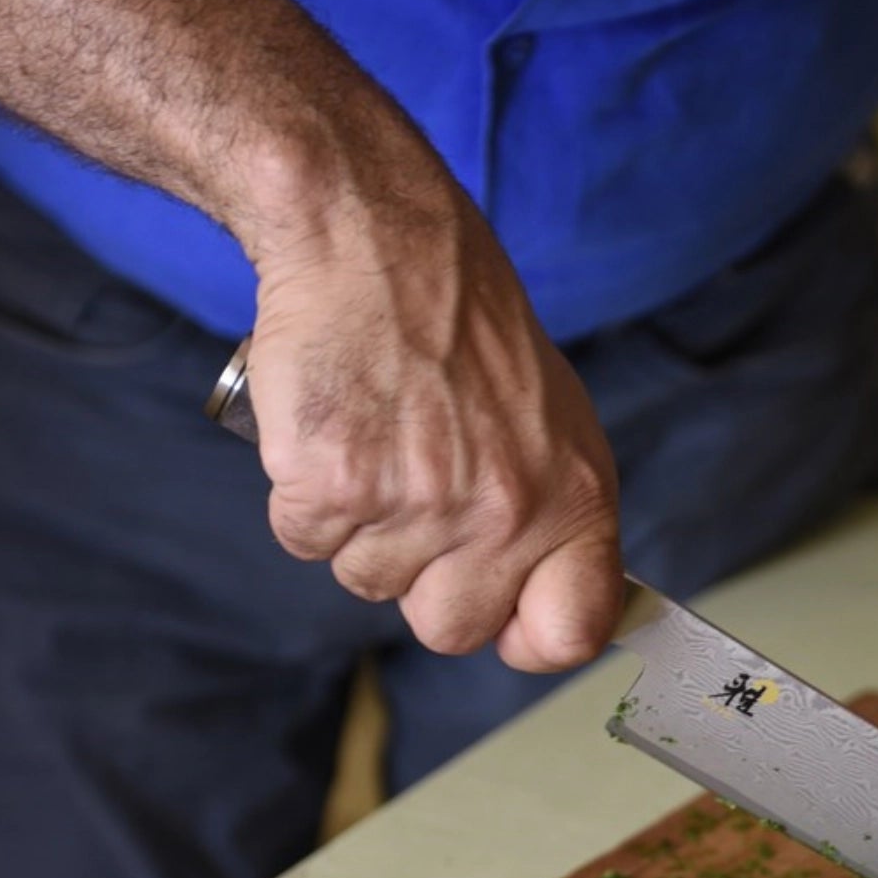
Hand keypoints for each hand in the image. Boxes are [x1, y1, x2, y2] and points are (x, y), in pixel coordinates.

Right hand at [244, 155, 621, 668]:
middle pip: (449, 628)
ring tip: (378, 437)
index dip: (528, 637)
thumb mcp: (552, 419)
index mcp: (573, 496)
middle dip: (422, 579)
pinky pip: (305, 542)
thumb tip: (552, 610)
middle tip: (417, 490)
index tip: (506, 618)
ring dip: (359, 527)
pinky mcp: (336, 486)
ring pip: (367, 584)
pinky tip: (333, 429)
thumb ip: (555, 517)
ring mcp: (419, 503)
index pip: (572, 630)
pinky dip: (304, 495)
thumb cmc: (462, 324)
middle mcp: (504, 510)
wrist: (376, 240)